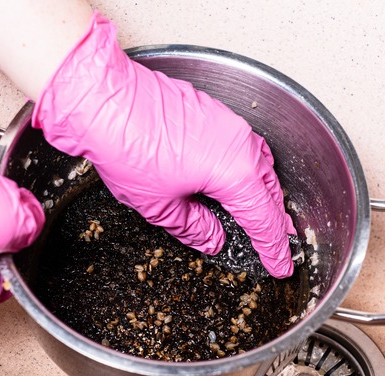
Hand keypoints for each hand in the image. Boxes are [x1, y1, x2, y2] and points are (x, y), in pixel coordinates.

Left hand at [32, 12, 295, 277]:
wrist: (104, 100)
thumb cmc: (127, 147)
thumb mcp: (160, 206)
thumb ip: (194, 227)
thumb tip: (212, 238)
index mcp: (235, 173)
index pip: (264, 219)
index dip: (273, 248)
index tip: (280, 265)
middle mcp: (240, 144)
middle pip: (269, 190)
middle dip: (274, 220)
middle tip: (278, 243)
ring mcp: (228, 122)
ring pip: (259, 163)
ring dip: (264, 191)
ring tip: (262, 212)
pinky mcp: (212, 110)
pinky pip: (242, 144)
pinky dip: (247, 166)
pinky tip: (236, 175)